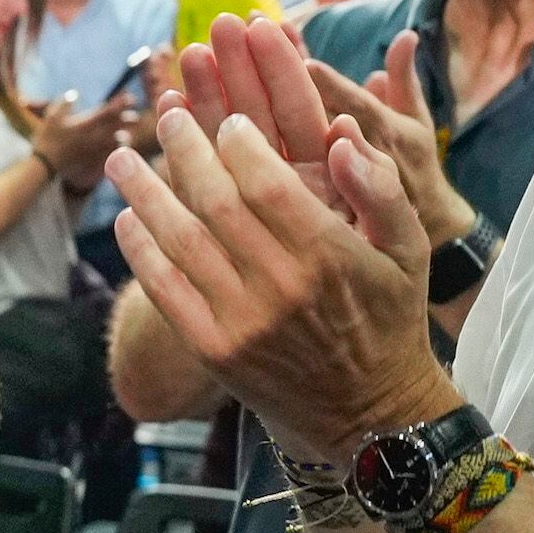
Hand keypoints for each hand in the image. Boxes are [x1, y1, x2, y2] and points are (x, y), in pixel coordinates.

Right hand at [30, 93, 133, 185]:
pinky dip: (116, 154)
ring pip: (117, 144)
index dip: (121, 104)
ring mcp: (96, 152)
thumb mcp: (52, 116)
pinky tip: (115, 153)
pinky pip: (111, 158)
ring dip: (123, 138)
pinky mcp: (94, 165)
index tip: (131, 99)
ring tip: (125, 136)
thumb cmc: (47, 139)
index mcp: (85, 124)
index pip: (109, 111)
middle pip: (117, 127)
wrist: (44, 166)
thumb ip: (65, 103)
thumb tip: (75, 94)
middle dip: (127, 121)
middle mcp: (94, 138)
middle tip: (135, 118)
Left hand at [109, 23, 456, 468]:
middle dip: (185, 151)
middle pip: (216, 202)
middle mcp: (281, 288)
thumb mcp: (410, 249)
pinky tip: (128, 218)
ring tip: (123, 157)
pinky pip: (164, 289)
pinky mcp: (213, 350)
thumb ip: (379, 188)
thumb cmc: (389, 318)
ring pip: (179, 240)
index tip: (227, 120)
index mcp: (329, 256)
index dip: (239, 143)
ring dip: (145, 193)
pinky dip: (141, 250)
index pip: (268, 182)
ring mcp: (241, 322)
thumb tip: (339, 136)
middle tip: (167, 118)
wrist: (367, 414)